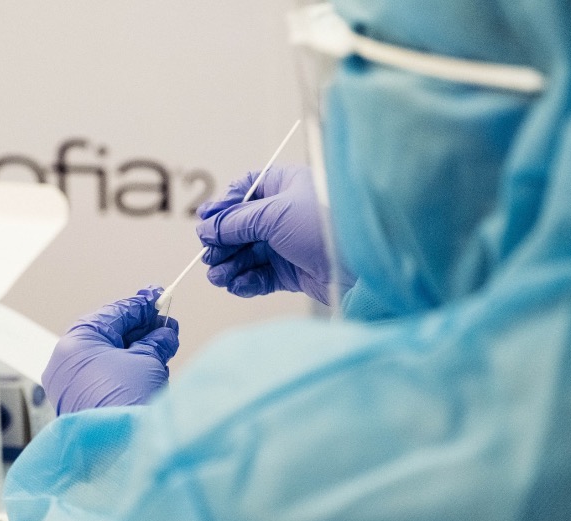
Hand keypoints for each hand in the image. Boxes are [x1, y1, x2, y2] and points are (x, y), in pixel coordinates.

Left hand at [42, 286, 179, 414]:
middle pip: (109, 335)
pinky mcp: (82, 404)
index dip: (139, 305)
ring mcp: (72, 386)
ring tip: (166, 343)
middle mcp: (67, 363)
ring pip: (108, 357)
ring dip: (138, 349)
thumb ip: (155, 341)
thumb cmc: (126, 399)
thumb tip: (164, 333)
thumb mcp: (146, 360)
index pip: (111, 314)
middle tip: (167, 323)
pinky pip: (106, 377)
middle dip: (141, 329)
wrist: (119, 449)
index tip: (158, 297)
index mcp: (75, 343)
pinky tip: (152, 365)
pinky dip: (128, 369)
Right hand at [195, 165, 354, 304]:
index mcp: (286, 185)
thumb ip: (235, 221)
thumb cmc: (327, 226)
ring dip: (231, 265)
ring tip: (219, 276)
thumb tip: (206, 227)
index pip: (246, 190)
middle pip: (242, 226)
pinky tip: (238, 285)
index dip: (223, 207)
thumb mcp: (273, 215)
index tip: (206, 224)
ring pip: (249, 253)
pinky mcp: (294, 271)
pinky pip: (262, 275)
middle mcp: (287, 213)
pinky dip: (247, 281)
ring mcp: (290, 243)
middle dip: (223, 243)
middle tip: (209, 256)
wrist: (365, 266)